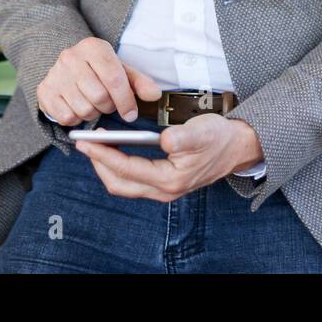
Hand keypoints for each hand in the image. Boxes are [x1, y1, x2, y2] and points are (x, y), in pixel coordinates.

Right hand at [36, 37, 162, 124]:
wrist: (66, 67)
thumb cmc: (98, 70)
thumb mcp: (120, 70)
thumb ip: (139, 82)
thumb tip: (154, 95)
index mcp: (93, 47)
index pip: (114, 78)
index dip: (126, 100)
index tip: (131, 114)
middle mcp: (71, 57)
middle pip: (99, 97)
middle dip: (108, 107)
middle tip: (107, 104)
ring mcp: (55, 74)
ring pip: (83, 109)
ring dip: (93, 114)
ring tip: (92, 104)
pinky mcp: (44, 91)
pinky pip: (66, 117)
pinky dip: (76, 119)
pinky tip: (77, 107)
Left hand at [75, 114, 262, 201]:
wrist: (238, 147)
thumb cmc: (219, 138)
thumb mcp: (202, 132)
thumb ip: (181, 137)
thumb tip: (163, 141)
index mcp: (171, 179)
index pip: (127, 169)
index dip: (103, 154)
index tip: (87, 142)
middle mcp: (164, 189)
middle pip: (119, 183)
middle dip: (98, 163)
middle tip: (84, 143)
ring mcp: (163, 188)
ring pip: (123, 184)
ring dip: (105, 166)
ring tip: (94, 146)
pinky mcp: (163, 182)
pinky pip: (132, 180)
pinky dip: (117, 166)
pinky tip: (113, 150)